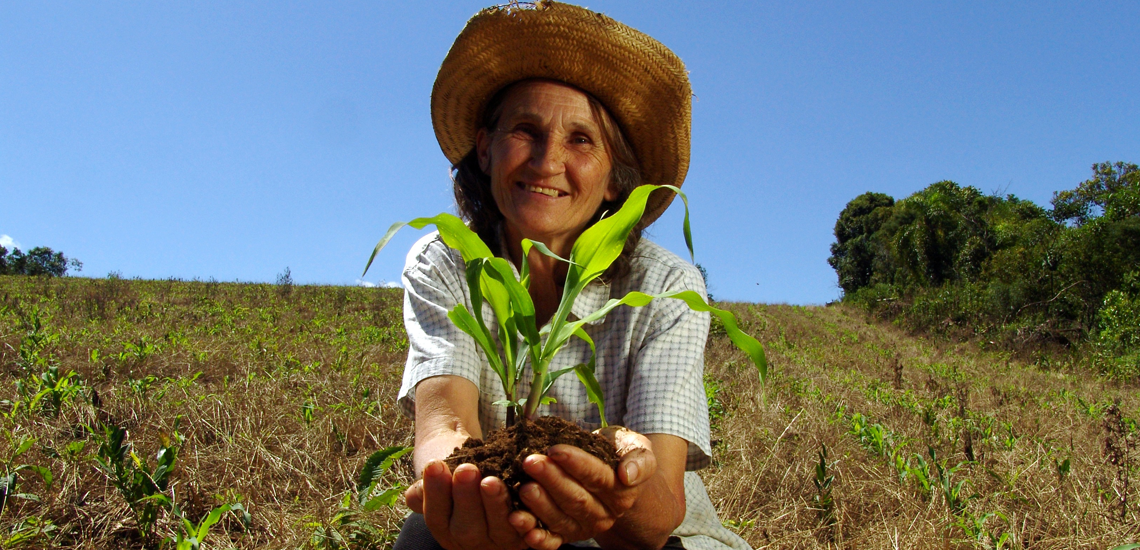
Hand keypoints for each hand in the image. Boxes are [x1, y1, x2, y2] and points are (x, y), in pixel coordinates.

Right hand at [404, 460, 535, 549]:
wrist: (485, 469)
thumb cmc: (458, 471)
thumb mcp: (439, 477)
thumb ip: (425, 485)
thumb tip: (418, 489)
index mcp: (444, 529)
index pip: (436, 516)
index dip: (435, 492)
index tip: (435, 464)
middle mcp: (469, 541)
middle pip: (466, 528)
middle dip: (466, 498)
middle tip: (466, 470)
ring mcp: (497, 542)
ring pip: (498, 530)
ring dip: (495, 505)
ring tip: (490, 480)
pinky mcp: (523, 536)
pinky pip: (527, 529)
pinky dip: (526, 516)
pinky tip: (524, 494)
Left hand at [515, 427, 655, 548]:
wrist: (613, 477)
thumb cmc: (617, 454)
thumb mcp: (636, 448)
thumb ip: (639, 460)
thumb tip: (628, 475)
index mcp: (620, 492)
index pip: (596, 477)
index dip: (575, 463)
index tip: (555, 449)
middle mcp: (603, 514)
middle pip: (576, 499)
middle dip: (551, 480)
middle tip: (530, 462)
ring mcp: (584, 527)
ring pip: (561, 519)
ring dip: (539, 506)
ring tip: (522, 488)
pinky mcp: (566, 535)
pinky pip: (551, 540)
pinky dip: (536, 536)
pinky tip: (519, 523)